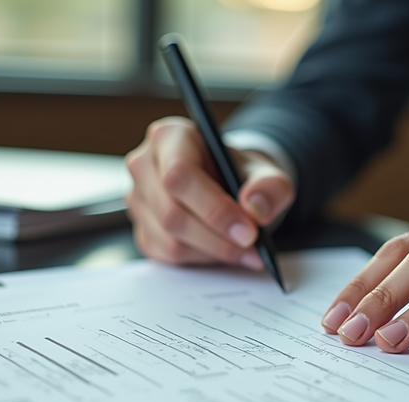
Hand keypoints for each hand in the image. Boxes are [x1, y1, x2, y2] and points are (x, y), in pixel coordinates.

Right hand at [124, 116, 294, 268]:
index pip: (180, 176)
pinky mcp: (142, 229)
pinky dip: (201, 259)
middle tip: (252, 246)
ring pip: (169, 240)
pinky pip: (167, 255)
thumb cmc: (238, 173)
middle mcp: (144, 165)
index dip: (215, 209)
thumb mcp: (265, 172)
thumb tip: (255, 209)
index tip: (249, 231)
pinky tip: (223, 251)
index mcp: (170, 137)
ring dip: (212, 252)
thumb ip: (270, 187)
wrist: (227, 183)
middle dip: (217, 238)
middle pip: (172, 213)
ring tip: (245, 251)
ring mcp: (138, 199)